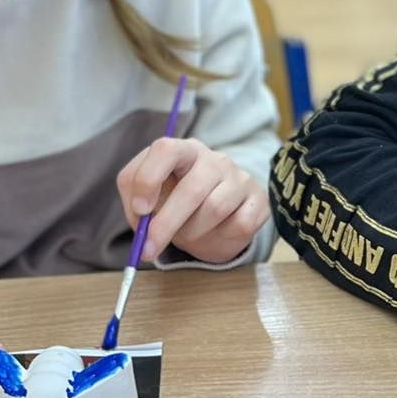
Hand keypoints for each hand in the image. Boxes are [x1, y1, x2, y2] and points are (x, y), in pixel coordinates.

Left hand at [116, 137, 269, 264]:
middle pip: (191, 188)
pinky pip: (240, 223)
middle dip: (167, 223)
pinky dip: (222, 236)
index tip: (141, 210)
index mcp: (184, 150)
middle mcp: (214, 159)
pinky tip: (217, 232)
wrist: (220, 219)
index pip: (166, 149)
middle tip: (149, 248)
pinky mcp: (259, 200)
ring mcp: (240, 177)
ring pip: (214, 208)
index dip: (149, 179)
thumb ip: (137, 206)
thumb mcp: (152, 201)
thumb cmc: (178, 205)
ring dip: (193, 232)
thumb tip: (140, 221)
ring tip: (188, 235)